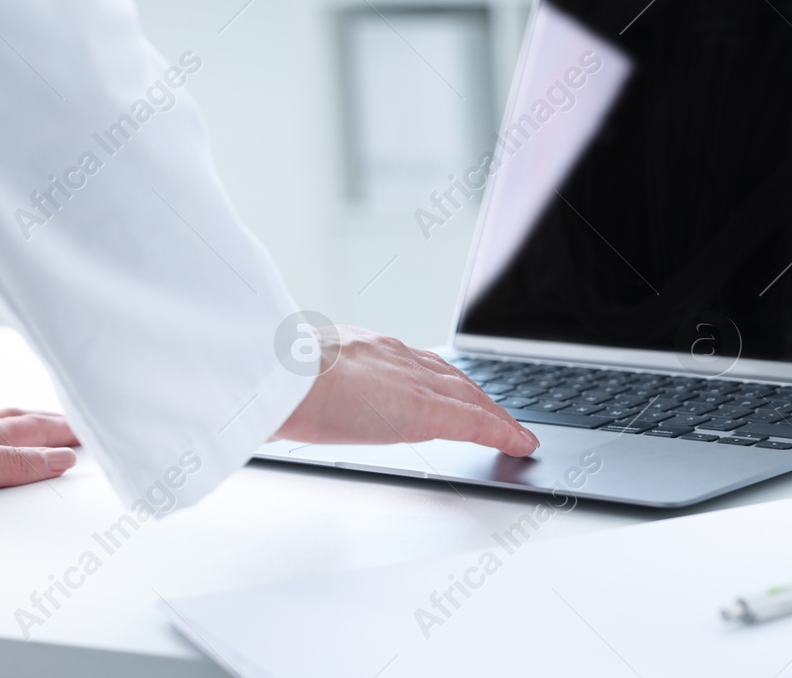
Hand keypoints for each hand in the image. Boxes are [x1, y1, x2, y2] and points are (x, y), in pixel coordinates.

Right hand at [272, 326, 539, 456]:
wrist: (275, 376)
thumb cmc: (271, 379)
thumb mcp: (293, 375)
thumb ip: (307, 383)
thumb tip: (293, 400)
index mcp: (361, 347)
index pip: (415, 361)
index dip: (440, 376)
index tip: (452, 386)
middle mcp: (394, 356)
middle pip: (451, 375)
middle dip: (476, 394)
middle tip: (497, 412)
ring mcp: (411, 381)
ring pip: (469, 394)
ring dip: (494, 412)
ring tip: (513, 430)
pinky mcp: (424, 410)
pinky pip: (474, 421)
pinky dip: (501, 431)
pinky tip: (520, 443)